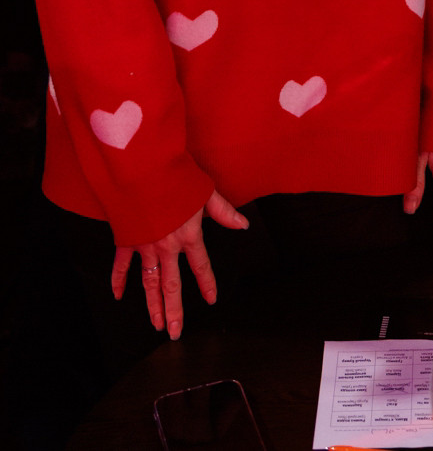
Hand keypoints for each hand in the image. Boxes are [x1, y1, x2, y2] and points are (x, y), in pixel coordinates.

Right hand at [110, 188, 248, 339]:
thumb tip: (243, 225)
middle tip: (174, 332)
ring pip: (149, 283)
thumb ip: (224, 212)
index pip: (201, 266)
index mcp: (188, 235)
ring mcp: (145, 245)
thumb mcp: (206, 192)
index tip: (211, 299)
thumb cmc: (176, 177)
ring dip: (152, 305)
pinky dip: (119, 281)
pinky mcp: (127, 240)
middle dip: (174, 311)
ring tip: (155, 324)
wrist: (144, 169)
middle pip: (172, 285)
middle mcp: (167, 246)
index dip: (207, 284)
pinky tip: (119, 297)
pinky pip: (121, 265)